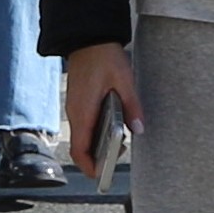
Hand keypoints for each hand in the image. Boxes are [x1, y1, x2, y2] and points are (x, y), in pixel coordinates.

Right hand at [62, 42, 139, 176]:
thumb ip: (132, 106)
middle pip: (80, 147)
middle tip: (117, 156)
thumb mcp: (123, 81)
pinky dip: (95, 133)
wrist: (88, 37)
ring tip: (117, 141)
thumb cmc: (102, 57)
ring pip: (82, 137)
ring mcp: (75, 108)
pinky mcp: (79, 102)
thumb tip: (138, 128)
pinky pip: (84, 125)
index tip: (102, 175)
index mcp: (82, 112)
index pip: (79, 150)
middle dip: (96, 158)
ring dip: (96, 145)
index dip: (89, 166)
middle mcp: (75, 113)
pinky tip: (111, 126)